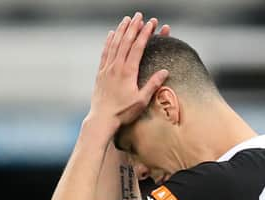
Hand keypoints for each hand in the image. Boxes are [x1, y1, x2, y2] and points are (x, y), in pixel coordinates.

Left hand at [88, 12, 169, 127]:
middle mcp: (116, 67)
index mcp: (128, 72)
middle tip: (139, 15)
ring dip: (121, 30)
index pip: (138, 47)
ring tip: (126, 19)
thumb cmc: (123, 112)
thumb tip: (165, 71)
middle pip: (125, 41)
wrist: (102, 119)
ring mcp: (107, 68)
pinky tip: (111, 34)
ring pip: (114, 44)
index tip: (151, 23)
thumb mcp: (141, 100)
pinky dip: (108, 41)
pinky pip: (105, 53)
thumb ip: (152, 85)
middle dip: (133, 27)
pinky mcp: (100, 73)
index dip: (145, 33)